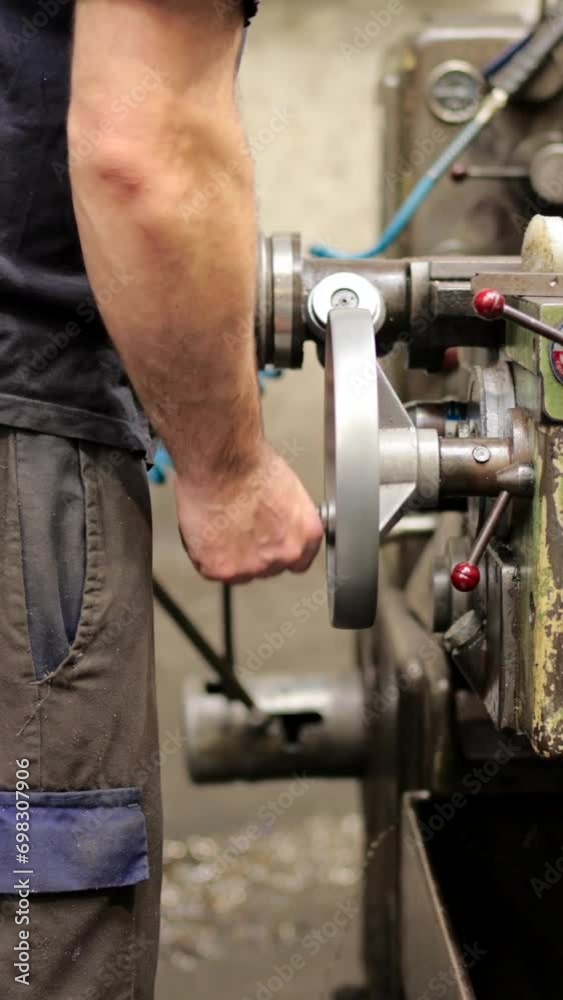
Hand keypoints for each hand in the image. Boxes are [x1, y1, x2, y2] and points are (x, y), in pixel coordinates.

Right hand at [175, 441, 323, 583]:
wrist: (222, 461)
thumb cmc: (249, 463)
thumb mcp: (288, 491)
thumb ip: (287, 520)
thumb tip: (277, 525)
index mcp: (306, 535)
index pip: (298, 561)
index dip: (277, 550)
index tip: (267, 543)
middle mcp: (284, 555)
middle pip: (268, 568)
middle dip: (253, 553)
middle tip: (237, 526)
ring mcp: (253, 566)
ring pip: (238, 572)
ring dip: (228, 555)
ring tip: (221, 523)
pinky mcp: (221, 569)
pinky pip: (209, 569)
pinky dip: (203, 553)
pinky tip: (206, 528)